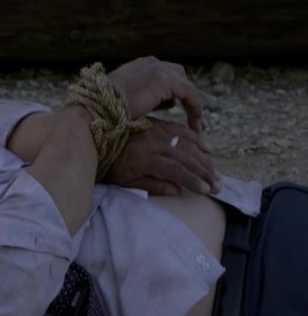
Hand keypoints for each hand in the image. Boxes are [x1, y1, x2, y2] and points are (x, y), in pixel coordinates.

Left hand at [104, 119, 219, 194]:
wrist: (98, 139)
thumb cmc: (111, 165)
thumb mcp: (126, 181)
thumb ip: (152, 185)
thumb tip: (178, 191)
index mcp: (145, 159)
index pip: (176, 170)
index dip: (193, 180)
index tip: (207, 190)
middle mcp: (154, 143)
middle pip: (186, 158)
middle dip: (204, 173)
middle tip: (218, 186)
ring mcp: (157, 131)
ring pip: (188, 145)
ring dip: (204, 159)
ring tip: (215, 173)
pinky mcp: (158, 124)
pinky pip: (181, 130)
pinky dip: (196, 139)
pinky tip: (207, 149)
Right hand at [108, 56, 203, 132]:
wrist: (96, 108)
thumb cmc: (104, 110)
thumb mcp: (123, 99)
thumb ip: (141, 97)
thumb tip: (159, 104)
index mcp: (139, 66)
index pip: (163, 74)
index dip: (171, 92)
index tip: (174, 108)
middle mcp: (151, 63)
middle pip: (178, 76)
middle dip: (184, 95)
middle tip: (190, 116)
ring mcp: (159, 70)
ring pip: (186, 86)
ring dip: (192, 105)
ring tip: (196, 125)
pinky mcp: (166, 81)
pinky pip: (189, 95)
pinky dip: (195, 110)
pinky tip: (195, 125)